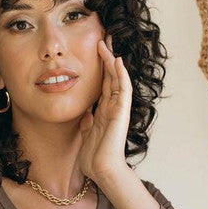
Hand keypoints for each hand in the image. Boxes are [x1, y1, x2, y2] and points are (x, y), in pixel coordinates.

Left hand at [77, 31, 131, 184]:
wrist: (102, 171)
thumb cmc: (94, 158)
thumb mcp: (86, 135)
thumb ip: (88, 123)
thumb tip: (85, 113)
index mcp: (104, 112)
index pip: (103, 84)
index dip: (100, 67)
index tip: (95, 51)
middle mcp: (112, 108)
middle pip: (110, 76)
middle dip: (106, 57)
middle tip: (103, 38)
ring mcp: (118, 109)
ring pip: (117, 79)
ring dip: (112, 60)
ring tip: (106, 42)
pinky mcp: (121, 113)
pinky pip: (122, 90)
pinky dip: (120, 75)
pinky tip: (116, 61)